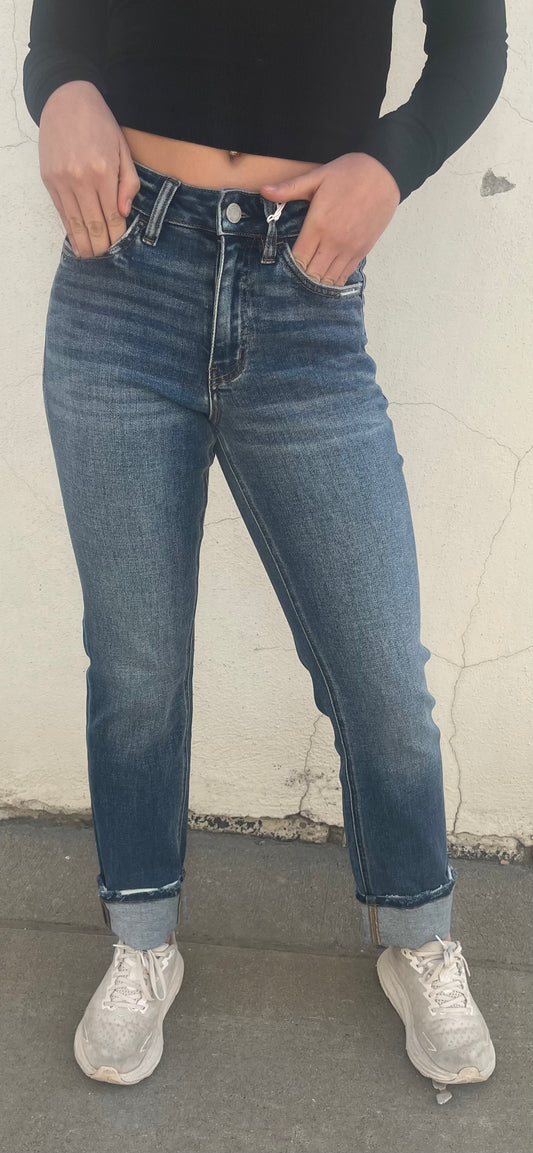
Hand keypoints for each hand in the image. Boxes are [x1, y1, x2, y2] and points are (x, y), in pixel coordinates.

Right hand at [39, 80, 140, 257]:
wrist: (67, 99)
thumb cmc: (100, 124)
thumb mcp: (123, 149)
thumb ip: (128, 183)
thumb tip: (124, 213)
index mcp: (103, 171)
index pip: (112, 217)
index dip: (117, 236)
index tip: (121, 247)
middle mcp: (80, 179)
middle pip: (93, 225)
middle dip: (102, 246)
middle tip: (108, 258)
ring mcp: (62, 181)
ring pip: (75, 224)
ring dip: (85, 245)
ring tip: (92, 257)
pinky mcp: (49, 180)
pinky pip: (61, 213)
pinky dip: (70, 230)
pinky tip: (77, 242)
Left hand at [260, 153, 400, 286]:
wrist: (384, 172)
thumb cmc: (348, 173)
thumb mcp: (316, 177)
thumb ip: (289, 189)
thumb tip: (263, 191)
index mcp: (318, 225)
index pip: (298, 260)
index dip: (288, 267)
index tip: (282, 265)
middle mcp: (334, 241)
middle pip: (312, 275)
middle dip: (300, 278)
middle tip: (292, 277)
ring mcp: (350, 248)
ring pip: (329, 279)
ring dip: (317, 282)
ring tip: (308, 280)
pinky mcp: (362, 250)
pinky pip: (345, 275)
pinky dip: (334, 280)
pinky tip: (325, 278)